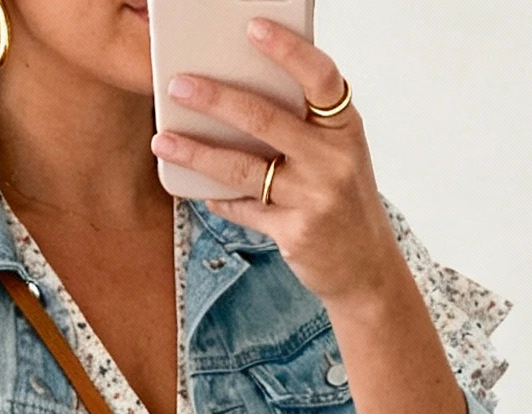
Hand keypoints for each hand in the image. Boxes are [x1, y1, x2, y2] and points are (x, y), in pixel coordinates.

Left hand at [152, 18, 400, 313]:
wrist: (366, 267)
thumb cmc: (345, 201)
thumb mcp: (339, 154)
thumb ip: (306, 125)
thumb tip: (242, 93)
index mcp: (346, 128)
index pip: (320, 76)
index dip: (287, 50)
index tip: (252, 28)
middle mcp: (333, 160)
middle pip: (264, 119)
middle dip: (214, 99)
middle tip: (179, 86)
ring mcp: (314, 198)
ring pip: (242, 168)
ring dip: (197, 153)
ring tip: (165, 141)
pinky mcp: (294, 233)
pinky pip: (244, 208)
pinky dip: (219, 199)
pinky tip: (200, 191)